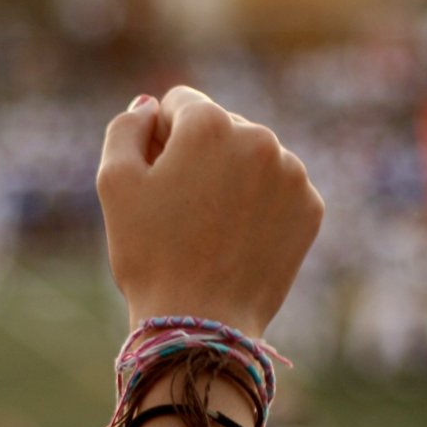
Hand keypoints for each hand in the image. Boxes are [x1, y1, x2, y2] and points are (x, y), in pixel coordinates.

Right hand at [96, 86, 322, 338]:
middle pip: (220, 127)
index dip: (159, 139)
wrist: (202, 322)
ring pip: (253, 157)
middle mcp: (259, 137)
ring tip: (213, 227)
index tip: (157, 179)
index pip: (179, 103)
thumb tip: (149, 105)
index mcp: (209, 123)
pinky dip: (260, 205)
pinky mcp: (311, 207)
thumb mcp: (115, 183)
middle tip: (183, 210)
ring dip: (233, 177)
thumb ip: (126, 128)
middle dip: (201, 155)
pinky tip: (240, 238)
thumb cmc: (150, 253)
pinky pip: (278, 189)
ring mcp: (292, 173)